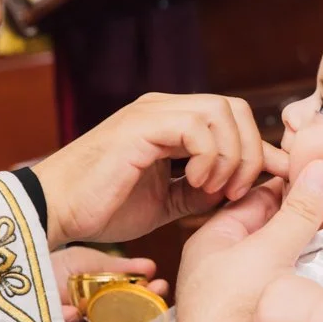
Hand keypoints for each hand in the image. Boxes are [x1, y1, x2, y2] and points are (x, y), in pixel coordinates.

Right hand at [32, 93, 290, 248]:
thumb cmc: (102, 208)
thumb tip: (243, 188)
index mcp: (171, 123)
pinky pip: (196, 127)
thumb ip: (201, 190)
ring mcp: (151, 113)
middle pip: (235, 109)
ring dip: (231, 155)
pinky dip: (209, 156)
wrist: (55, 212)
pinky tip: (197, 184)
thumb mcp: (166, 201)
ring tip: (216, 190)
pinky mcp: (140, 126)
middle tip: (238, 191)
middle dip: (250, 152)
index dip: (258, 150)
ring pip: (221, 112)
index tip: (267, 184)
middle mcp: (163, 109)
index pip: (232, 119)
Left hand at [49, 246, 166, 321]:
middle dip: (145, 311)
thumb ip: (117, 268)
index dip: (149, 296)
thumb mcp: (87, 261)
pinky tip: (73, 313)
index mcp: (106, 303)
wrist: (10, 272)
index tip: (161, 284)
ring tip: (125, 307)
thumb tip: (150, 267)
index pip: (135, 304)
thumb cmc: (51, 264)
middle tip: (156, 295)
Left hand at [175, 160, 322, 321]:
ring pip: (274, 260)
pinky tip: (321, 271)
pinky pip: (280, 287)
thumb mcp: (268, 248)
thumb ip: (298, 212)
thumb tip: (319, 168)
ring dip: (302, 248)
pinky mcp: (251, 321)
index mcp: (211, 241)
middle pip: (265, 231)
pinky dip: (300, 276)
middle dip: (296, 218)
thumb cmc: (231, 304)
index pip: (252, 201)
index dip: (284, 187)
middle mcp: (219, 266)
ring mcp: (235, 295)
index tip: (315, 176)